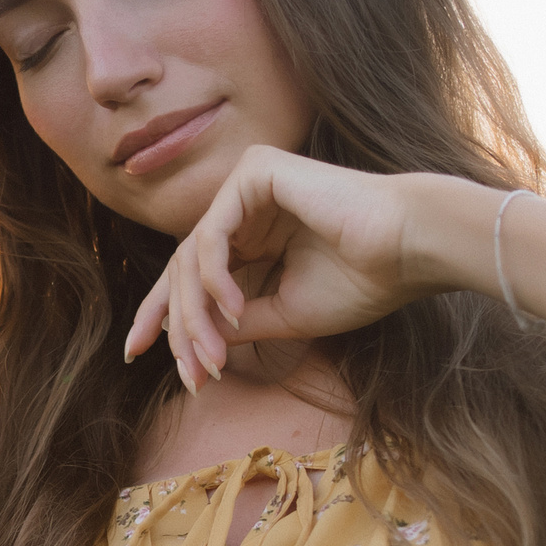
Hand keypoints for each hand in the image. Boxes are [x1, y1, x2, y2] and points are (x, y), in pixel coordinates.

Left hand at [125, 145, 479, 391]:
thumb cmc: (362, 281)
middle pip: (184, 267)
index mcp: (256, 235)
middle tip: (189, 374)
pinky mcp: (255, 172)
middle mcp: (246, 206)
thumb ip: (236, 323)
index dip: (162, 315)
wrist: (408, 250)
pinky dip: (214, 276)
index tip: (136, 354)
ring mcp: (248, 185)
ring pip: (192, 255)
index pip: (192, 275)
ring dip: (195, 314)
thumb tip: (190, 341)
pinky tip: (233, 308)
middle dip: (178, 326)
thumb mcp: (284, 314)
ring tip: (212, 357)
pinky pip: (212, 232)